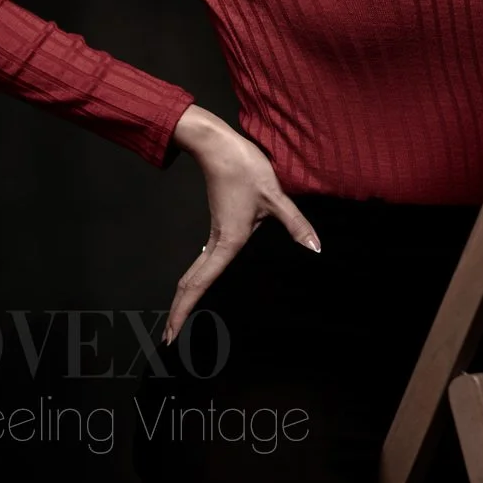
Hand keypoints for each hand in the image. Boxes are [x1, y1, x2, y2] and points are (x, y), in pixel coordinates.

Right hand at [162, 107, 320, 345]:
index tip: (170, 334)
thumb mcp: (275, 196)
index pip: (200, 283)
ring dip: (184, 296)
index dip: (184, 310)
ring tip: (178, 318)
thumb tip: (315, 248)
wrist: (217, 144)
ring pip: (193, 272)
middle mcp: (217, 242)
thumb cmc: (243, 168)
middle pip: (190, 283)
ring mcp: (214, 234)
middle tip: (167, 338)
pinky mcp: (217, 226)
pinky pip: (201, 261)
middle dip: (178, 311)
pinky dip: (194, 279)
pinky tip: (199, 283)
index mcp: (227, 241)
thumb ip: (295, 223)